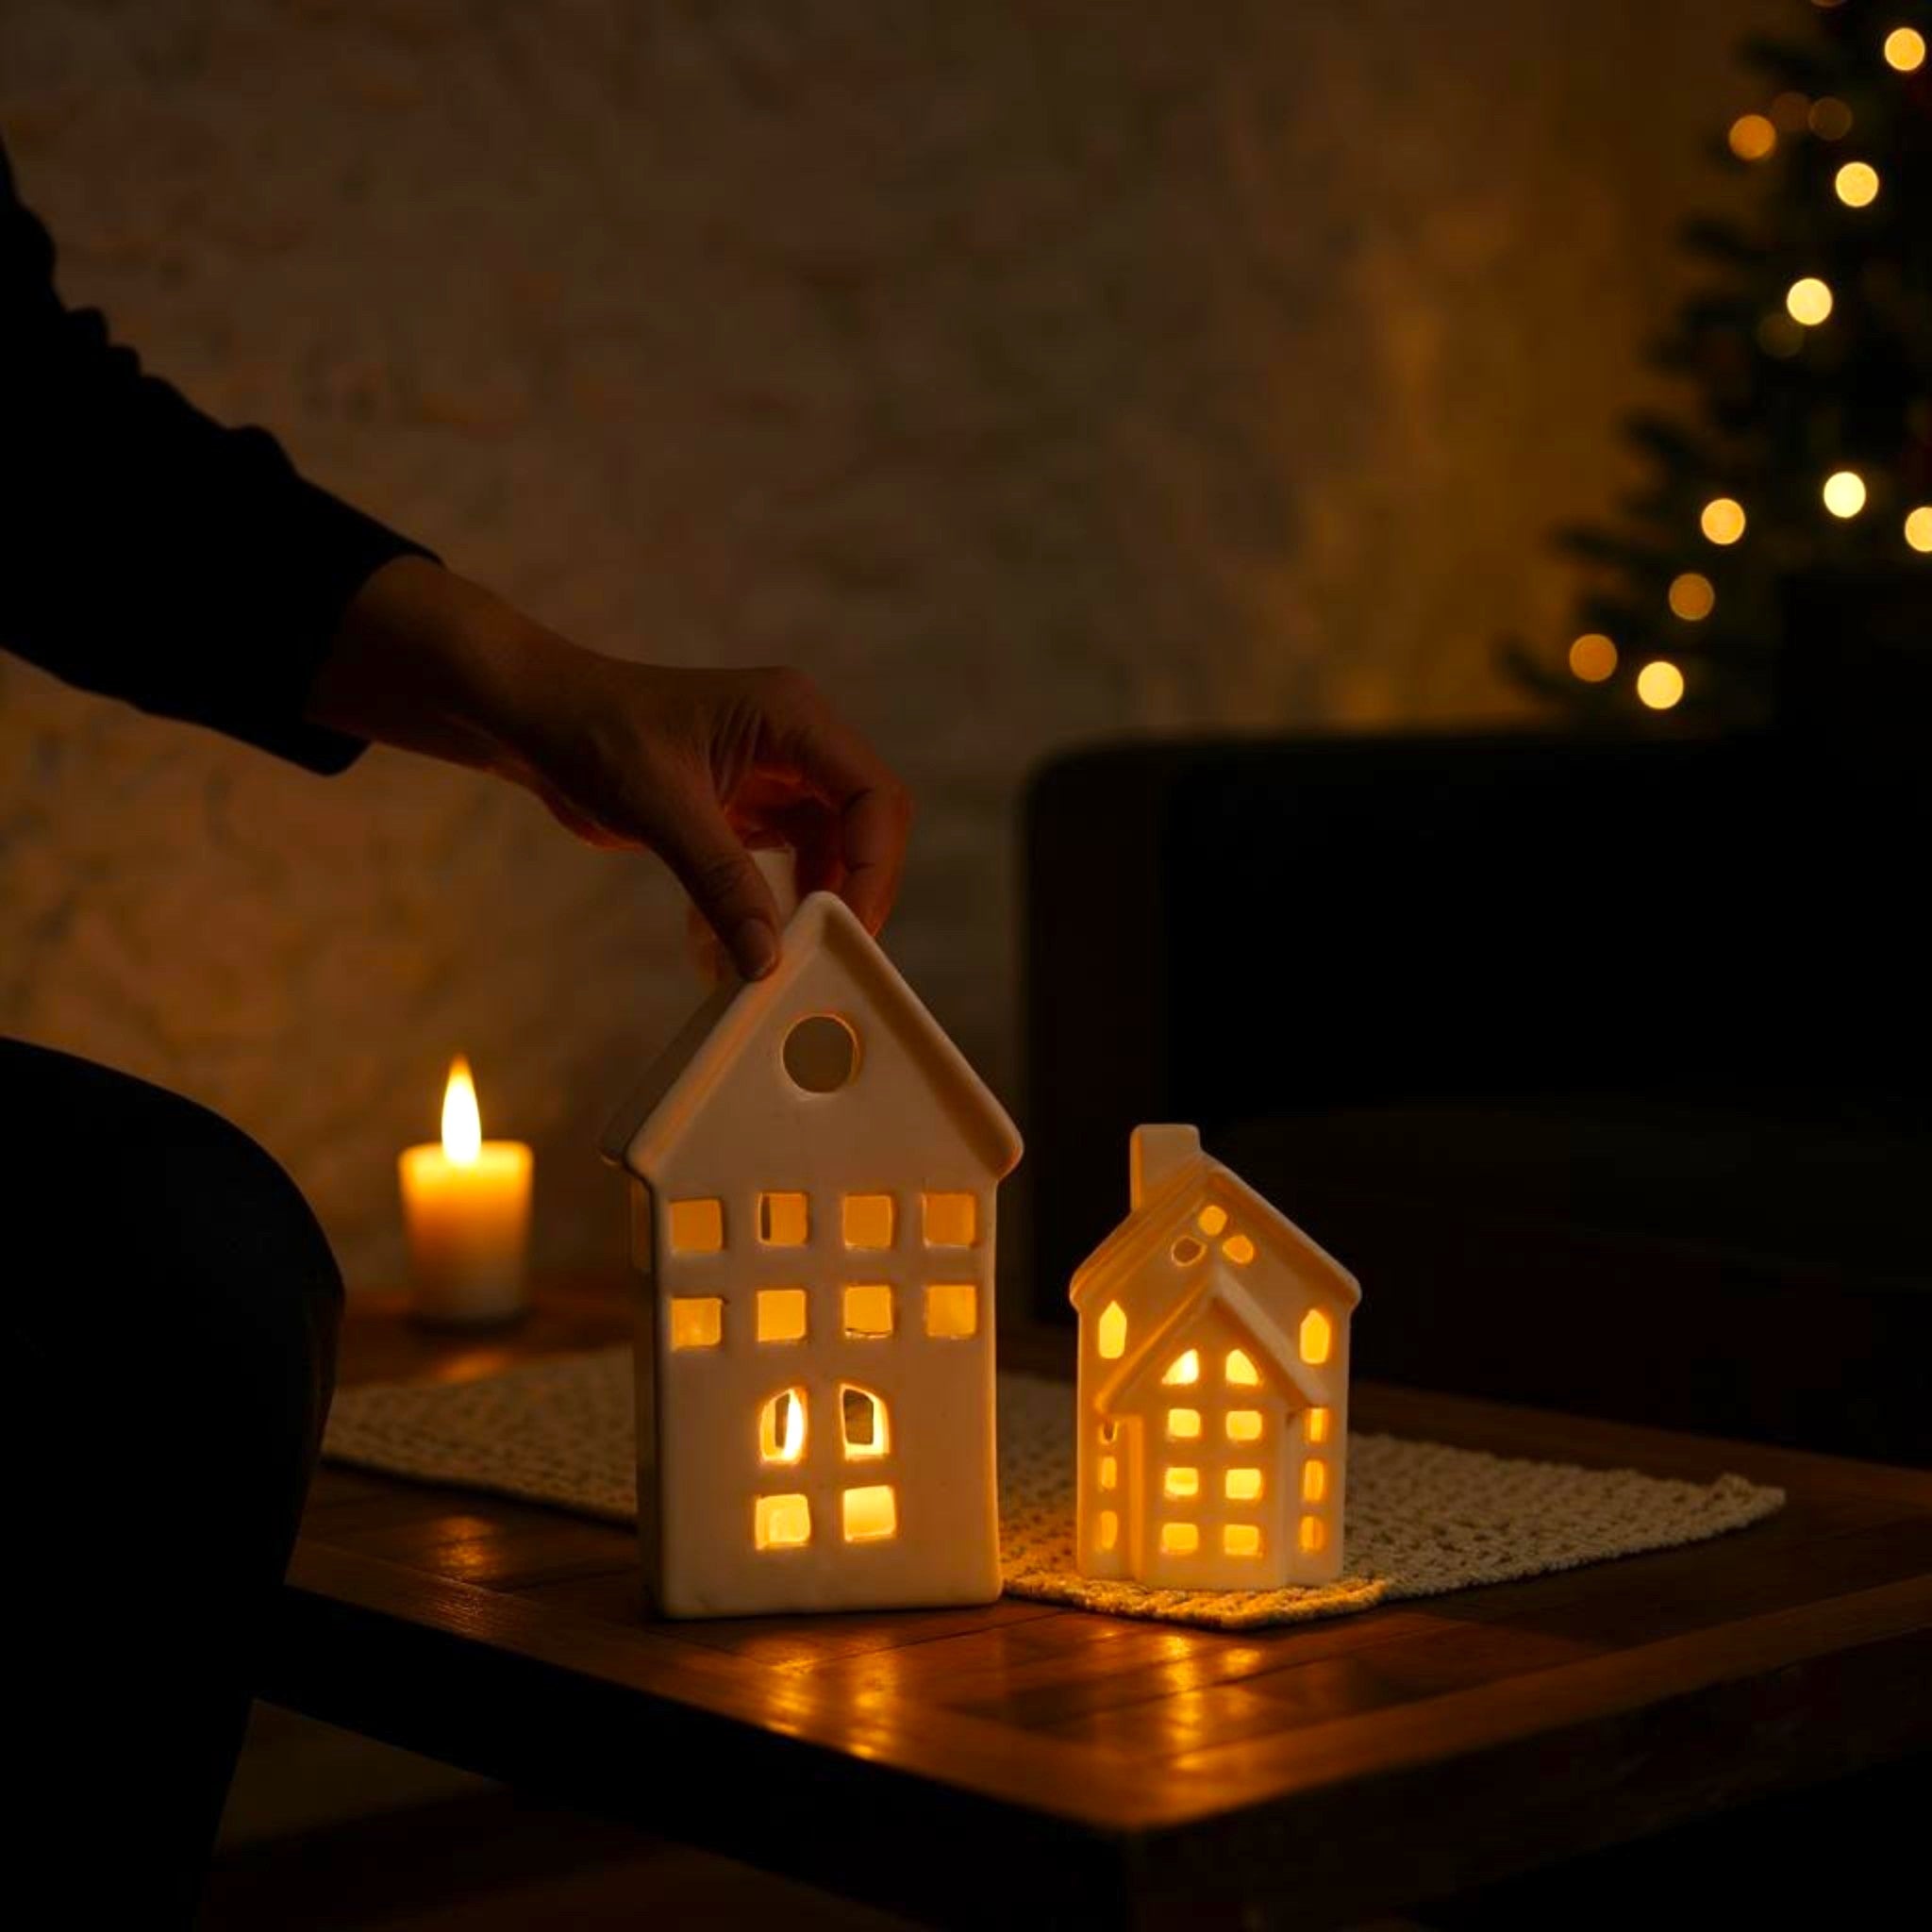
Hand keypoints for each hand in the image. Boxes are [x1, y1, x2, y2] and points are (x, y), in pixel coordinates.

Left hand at [308, 558, 911, 978]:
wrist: (535, 719)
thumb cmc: (593, 731)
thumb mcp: (660, 808)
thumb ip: (721, 883)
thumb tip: (766, 958)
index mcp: (791, 718)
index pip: (872, 796)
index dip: (874, 864)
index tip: (848, 925)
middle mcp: (797, 744)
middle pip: (866, 825)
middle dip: (852, 888)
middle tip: (824, 949)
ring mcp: (776, 776)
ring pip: (830, 851)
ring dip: (810, 903)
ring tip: (779, 952)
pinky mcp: (750, 808)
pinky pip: (786, 864)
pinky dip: (770, 905)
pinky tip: (740, 940)